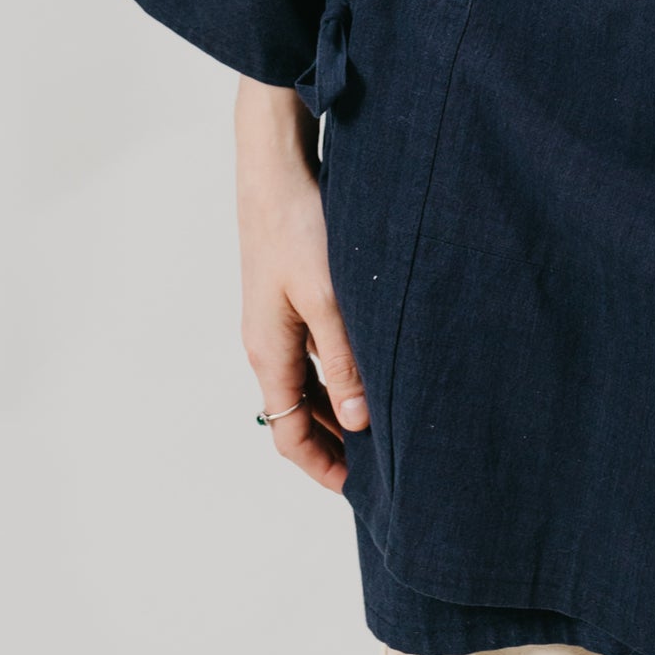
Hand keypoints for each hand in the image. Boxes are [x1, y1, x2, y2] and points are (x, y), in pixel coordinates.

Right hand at [234, 78, 368, 493]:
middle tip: (384, 461)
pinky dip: (338, 370)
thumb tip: (359, 421)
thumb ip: (344, 361)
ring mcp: (277, 318)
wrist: (275, 166)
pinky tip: (373, 363)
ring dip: (339, 404)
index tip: (359, 489)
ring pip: (307, 381)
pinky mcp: (291, 294)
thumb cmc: (298, 226)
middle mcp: (267, 342)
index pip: (287, 433)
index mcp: (268, 352)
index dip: (321, 466)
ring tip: (387, 419)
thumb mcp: (329, 299)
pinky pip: (312, 351)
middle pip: (297, 413)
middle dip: (334, 441)